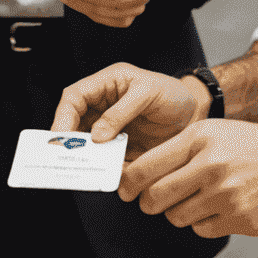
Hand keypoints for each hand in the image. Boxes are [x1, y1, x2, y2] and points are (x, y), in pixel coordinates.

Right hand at [50, 61, 203, 156]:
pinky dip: (103, 168)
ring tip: (86, 168)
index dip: (64, 115)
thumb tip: (96, 135)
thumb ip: (121, 111)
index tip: (61, 135)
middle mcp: (104, 106)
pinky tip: (105, 173)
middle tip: (66, 157)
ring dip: (85, 156)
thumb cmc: (173, 93)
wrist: (195, 114)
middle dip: (68, 140)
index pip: (75, 96)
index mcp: (107, 84)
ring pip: (87, 143)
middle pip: (74, 122)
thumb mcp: (148, 93)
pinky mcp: (121, 148)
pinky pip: (105, 159)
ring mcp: (111, 129)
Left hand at [120, 121, 257, 237]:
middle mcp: (211, 166)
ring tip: (199, 198)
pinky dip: (204, 223)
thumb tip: (137, 173)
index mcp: (200, 139)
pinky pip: (202, 230)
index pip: (146, 167)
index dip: (128, 183)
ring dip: (180, 212)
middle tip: (152, 201)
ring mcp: (227, 195)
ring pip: (177, 217)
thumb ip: (177, 150)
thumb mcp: (214, 132)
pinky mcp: (242, 220)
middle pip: (155, 198)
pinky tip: (221, 208)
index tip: (125, 189)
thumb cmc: (253, 145)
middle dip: (148, 203)